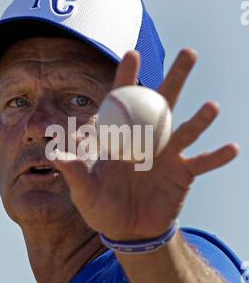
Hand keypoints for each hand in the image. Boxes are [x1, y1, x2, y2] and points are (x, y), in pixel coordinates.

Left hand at [51, 49, 238, 240]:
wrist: (125, 229)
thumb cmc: (101, 207)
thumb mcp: (83, 190)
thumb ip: (73, 170)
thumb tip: (53, 153)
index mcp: (122, 138)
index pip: (124, 102)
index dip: (127, 79)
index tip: (132, 54)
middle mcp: (147, 139)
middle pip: (162, 105)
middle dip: (175, 79)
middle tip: (189, 53)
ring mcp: (167, 156)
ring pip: (186, 131)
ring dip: (200, 120)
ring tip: (211, 107)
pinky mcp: (182, 175)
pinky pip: (202, 163)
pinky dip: (216, 157)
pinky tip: (232, 149)